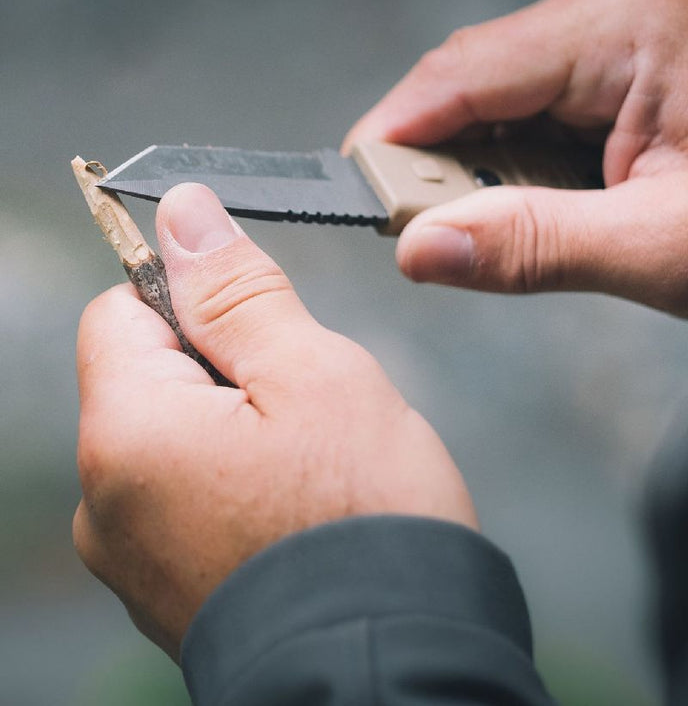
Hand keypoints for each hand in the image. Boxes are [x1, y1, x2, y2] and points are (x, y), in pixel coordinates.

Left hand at [73, 184, 476, 660]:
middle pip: (153, 376)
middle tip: (310, 407)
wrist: (392, 664)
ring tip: (315, 467)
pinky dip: (241, 483)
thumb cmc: (364, 518)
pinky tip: (301, 511)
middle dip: (230, 367)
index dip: (195, 296)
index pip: (121, 310)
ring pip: (182, 437)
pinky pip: (194, 499)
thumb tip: (184, 214)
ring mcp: (136, 557)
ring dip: (242, 426)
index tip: (262, 316)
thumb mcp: (313, 373)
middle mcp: (107, 502)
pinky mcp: (171, 591)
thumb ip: (237, 290)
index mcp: (127, 434)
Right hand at [344, 0, 687, 322]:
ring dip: (470, 169)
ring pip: (488, 103)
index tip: (358, 195)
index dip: (398, 133)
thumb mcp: (663, 248)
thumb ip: (536, 247)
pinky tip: (522, 208)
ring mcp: (606, 45)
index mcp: (622, 28)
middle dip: (433, 159)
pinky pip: (522, 118)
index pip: (467, 72)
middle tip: (422, 233)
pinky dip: (504, 169)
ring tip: (487, 229)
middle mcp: (606, 19)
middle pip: (468, 83)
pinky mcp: (606, 80)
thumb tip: (423, 247)